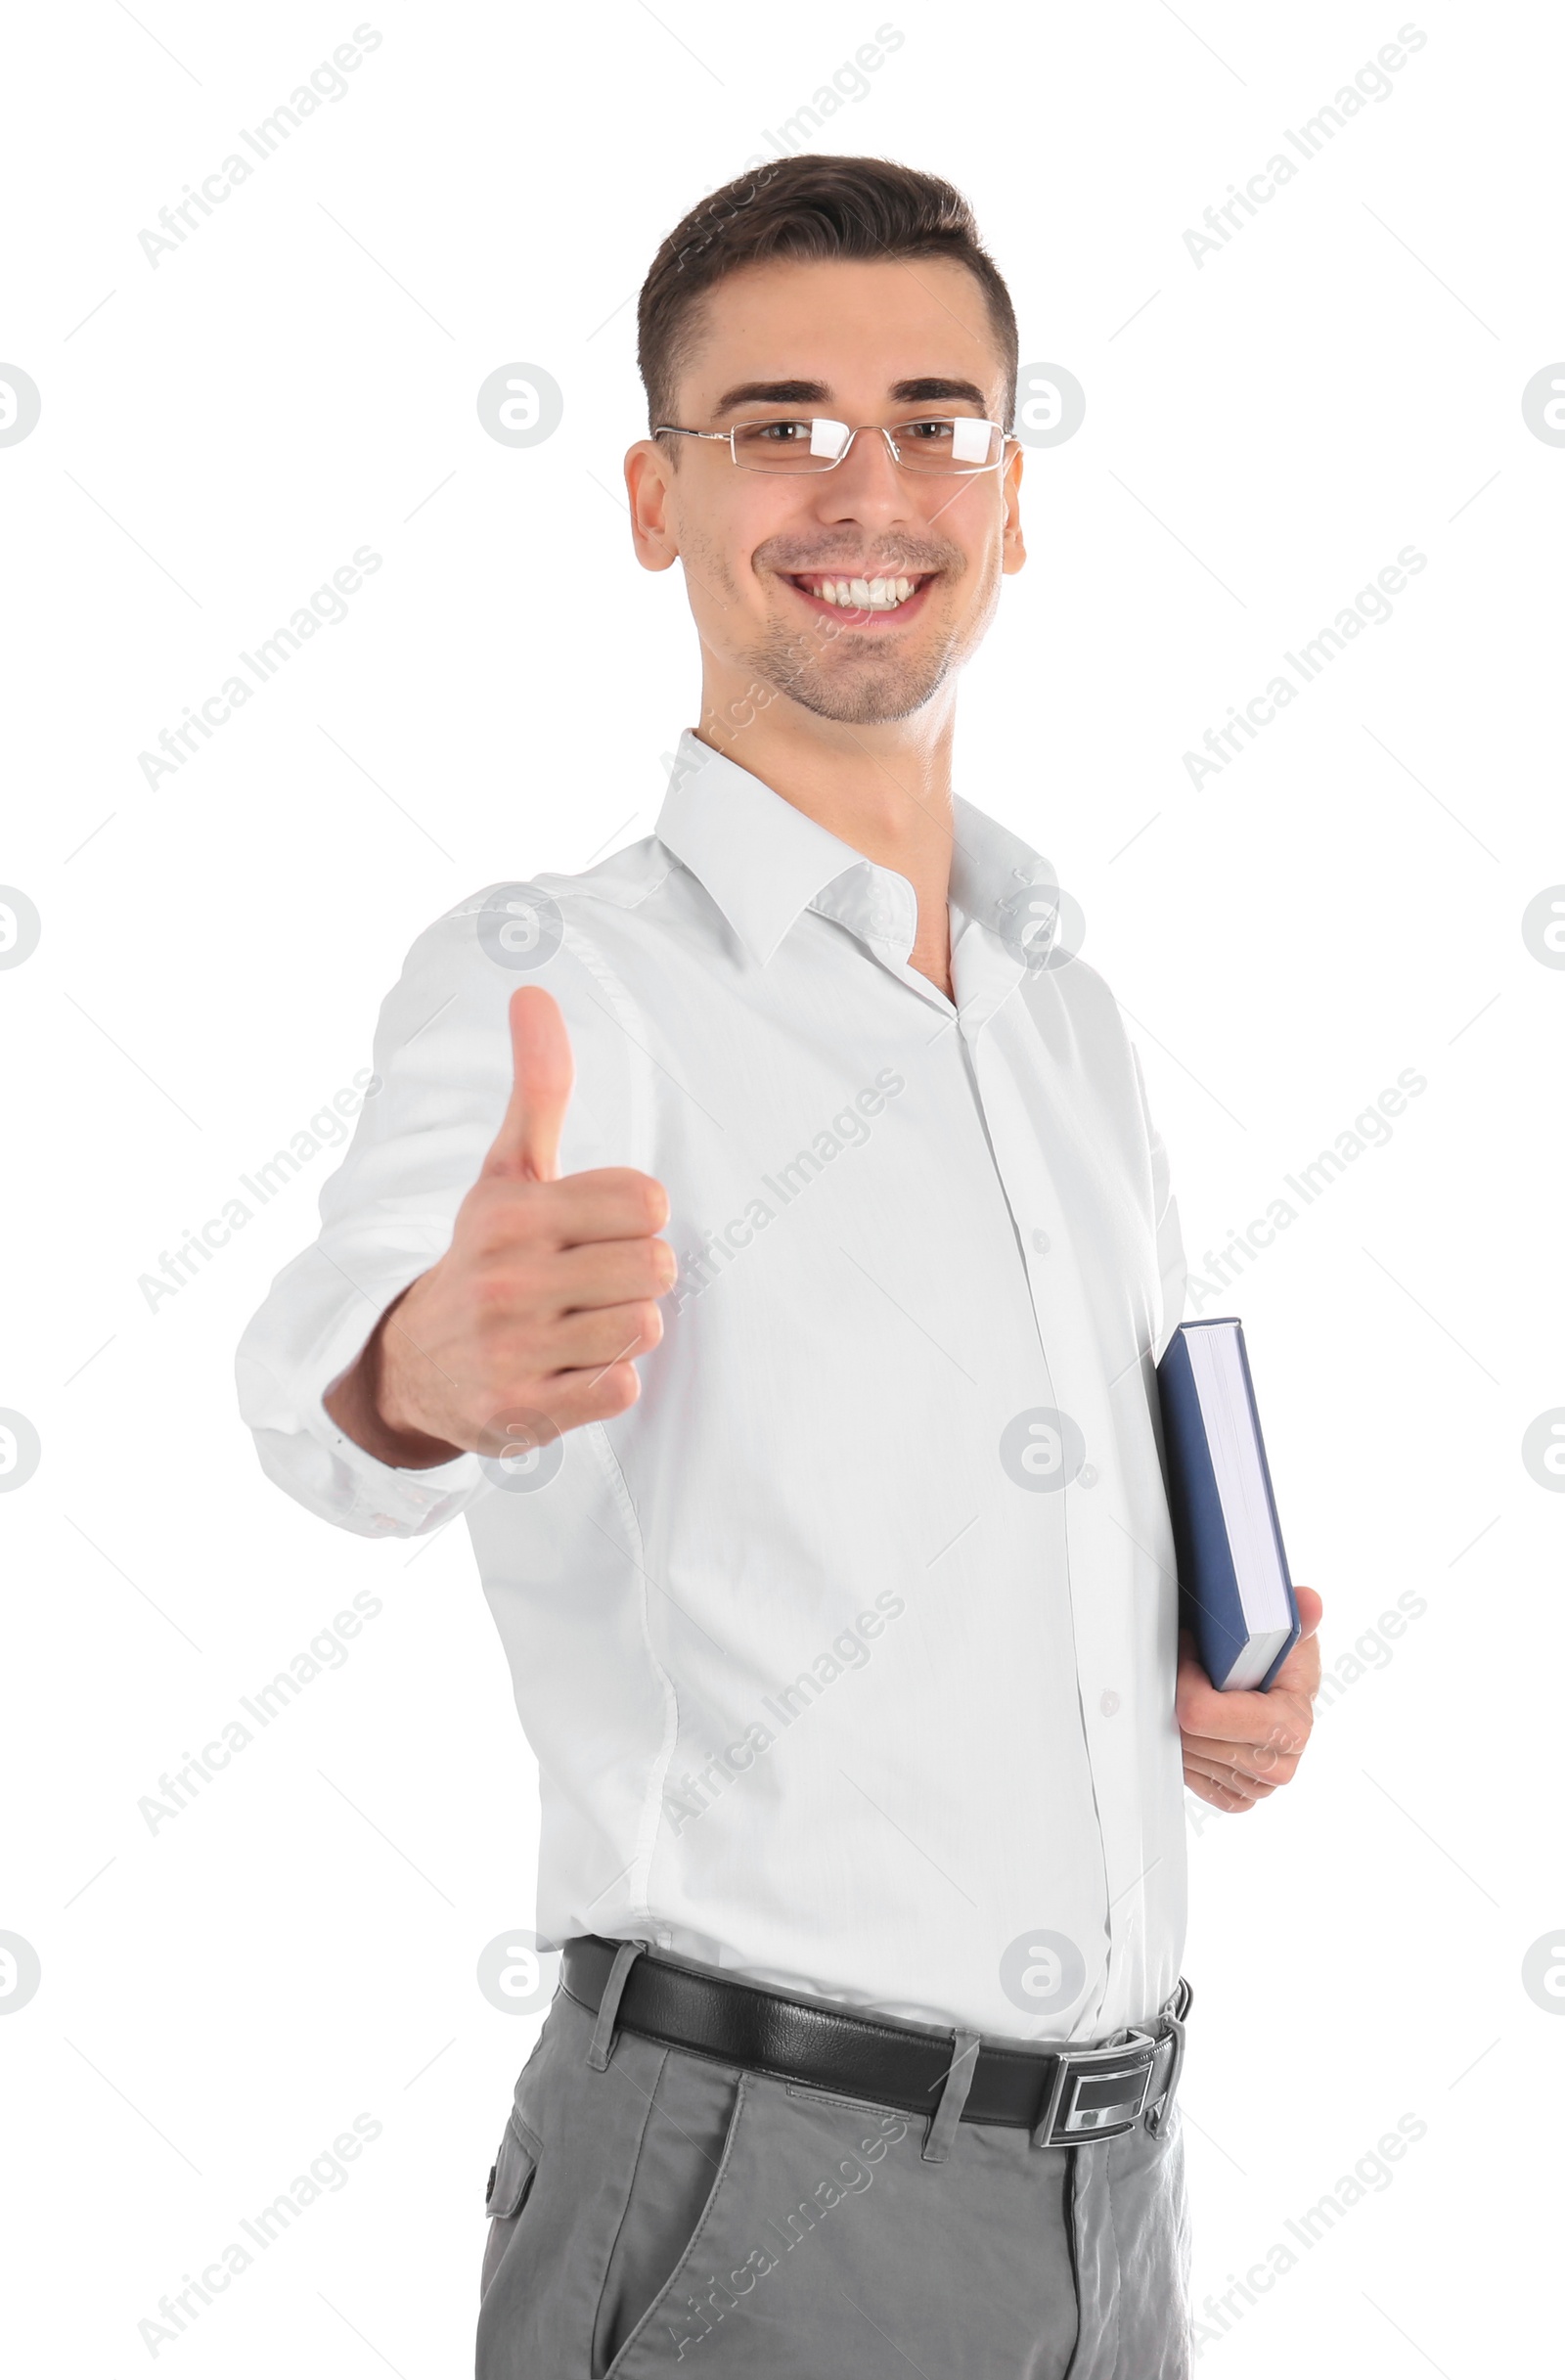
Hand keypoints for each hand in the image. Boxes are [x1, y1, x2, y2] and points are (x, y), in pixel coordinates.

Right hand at [324, 987, 672, 1466]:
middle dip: (637, 1276)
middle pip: (657, 1267)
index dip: (637, 1217)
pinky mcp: (525, 1411)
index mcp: (510, 1211)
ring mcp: (513, 1348)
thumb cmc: (486, 1255)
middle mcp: (505, 1278)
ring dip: (624, 1329)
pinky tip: (569, 1369)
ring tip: (579, 1325)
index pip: (648, 1200)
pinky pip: (622, 1389)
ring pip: (644, 1327)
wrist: (416, 1366)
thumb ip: (538, 1086)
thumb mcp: (506, 1171)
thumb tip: (534, 989)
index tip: (597, 1229)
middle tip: (592, 1282)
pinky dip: (608, 1383)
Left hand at [1177, 1586, 1322, 1812]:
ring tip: (1199, 1692)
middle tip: (1194, 1668)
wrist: (1274, 1683)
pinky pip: (1191, 1777)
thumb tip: (1309, 1603)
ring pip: (1185, 1755)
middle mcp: (1280, 1765)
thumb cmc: (1276, 1655)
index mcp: (1292, 1726)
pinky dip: (1188, 1748)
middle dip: (1182, 1695)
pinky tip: (1202, 1724)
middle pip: (1189, 1735)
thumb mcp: (1283, 1626)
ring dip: (1181, 1720)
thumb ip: (1294, 1616)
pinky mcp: (1236, 1797)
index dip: (1187, 1677)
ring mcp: (1257, 1786)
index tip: (1193, 1648)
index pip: (1204, 1714)